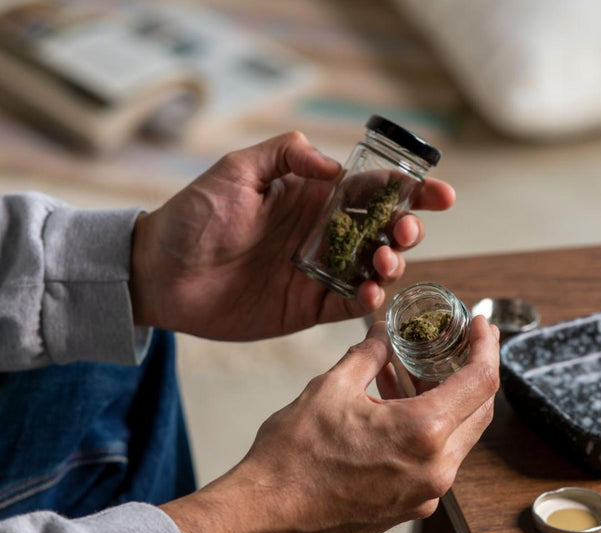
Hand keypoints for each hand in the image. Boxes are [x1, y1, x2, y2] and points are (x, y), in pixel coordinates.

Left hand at [130, 131, 455, 340]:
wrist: (160, 273)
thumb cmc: (192, 216)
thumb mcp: (236, 171)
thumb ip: (286, 157)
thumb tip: (334, 166)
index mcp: (312, 196)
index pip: (373, 190)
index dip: (411, 190)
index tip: (440, 194)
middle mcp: (323, 233)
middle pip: (385, 231)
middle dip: (409, 229)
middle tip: (404, 232)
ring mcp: (319, 271)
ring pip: (375, 269)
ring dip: (393, 264)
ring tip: (384, 262)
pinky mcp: (307, 306)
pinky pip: (349, 305)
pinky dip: (367, 301)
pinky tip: (368, 293)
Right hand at [160, 315, 499, 532]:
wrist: (266, 519)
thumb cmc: (292, 460)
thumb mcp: (330, 389)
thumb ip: (367, 356)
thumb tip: (382, 334)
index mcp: (423, 432)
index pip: (480, 381)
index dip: (487, 346)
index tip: (481, 326)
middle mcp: (435, 469)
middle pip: (480, 411)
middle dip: (476, 372)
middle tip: (464, 343)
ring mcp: (425, 494)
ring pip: (459, 439)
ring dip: (450, 402)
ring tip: (421, 372)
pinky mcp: (409, 509)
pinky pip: (436, 462)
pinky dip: (429, 431)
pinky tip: (400, 409)